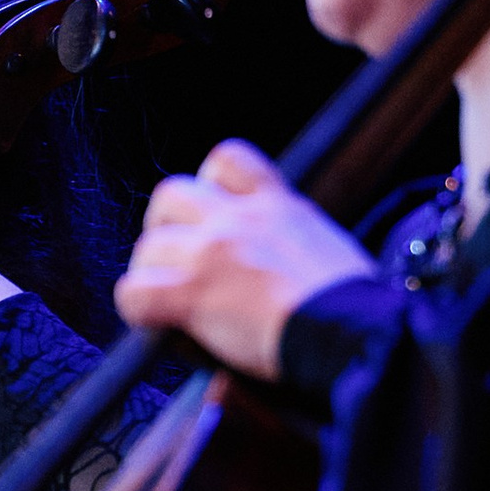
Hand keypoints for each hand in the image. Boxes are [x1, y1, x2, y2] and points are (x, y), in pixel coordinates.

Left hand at [111, 139, 370, 376]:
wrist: (351, 331)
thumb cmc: (354, 304)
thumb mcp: (331, 250)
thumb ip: (296, 246)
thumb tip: (285, 273)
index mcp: (278, 206)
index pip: (227, 160)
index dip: (208, 184)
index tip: (214, 212)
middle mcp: (239, 220)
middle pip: (170, 195)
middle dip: (165, 224)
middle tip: (178, 256)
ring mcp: (210, 254)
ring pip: (148, 246)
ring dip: (151, 270)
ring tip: (167, 296)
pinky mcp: (192, 294)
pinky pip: (135, 294)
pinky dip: (138, 309)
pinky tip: (156, 323)